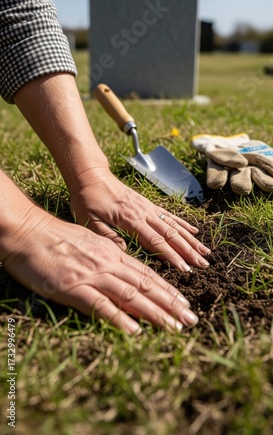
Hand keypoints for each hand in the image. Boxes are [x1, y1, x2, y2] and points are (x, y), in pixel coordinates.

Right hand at [3, 205, 197, 333]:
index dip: (168, 289)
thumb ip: (109, 253)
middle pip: (146, 284)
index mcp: (112, 253)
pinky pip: (101, 305)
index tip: (185, 303)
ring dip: (155, 312)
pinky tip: (134, 330)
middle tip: (191, 319)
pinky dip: (119, 318)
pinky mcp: (74, 288)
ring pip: (131, 294)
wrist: (30, 232)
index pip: (147, 273)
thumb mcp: (89, 240)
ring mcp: (92, 276)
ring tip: (174, 327)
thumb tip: (125, 266)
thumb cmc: (56, 238)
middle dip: (171, 303)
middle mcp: (108, 264)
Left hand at [69, 168, 210, 272]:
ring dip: (191, 240)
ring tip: (205, 252)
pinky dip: (183, 224)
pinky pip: (169, 215)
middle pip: (171, 235)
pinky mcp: (148, 204)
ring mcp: (148, 208)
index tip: (185, 269)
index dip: (172, 256)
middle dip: (188, 251)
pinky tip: (195, 232)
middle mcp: (144, 213)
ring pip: (174, 226)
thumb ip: (107, 236)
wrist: (91, 177)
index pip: (156, 241)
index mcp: (130, 220)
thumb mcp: (89, 221)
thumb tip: (124, 252)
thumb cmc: (88, 200)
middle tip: (203, 264)